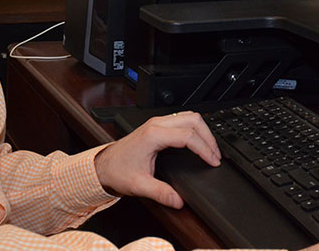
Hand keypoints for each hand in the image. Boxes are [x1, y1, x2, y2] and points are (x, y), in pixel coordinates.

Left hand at [94, 111, 220, 208]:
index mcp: (153, 135)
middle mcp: (156, 124)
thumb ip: (160, 193)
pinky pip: (182, 119)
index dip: (205, 149)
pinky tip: (198, 142)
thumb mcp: (139, 185)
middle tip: (216, 155)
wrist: (102, 165)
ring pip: (189, 116)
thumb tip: (178, 201)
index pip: (188, 136)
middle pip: (193, 120)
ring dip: (203, 131)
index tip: (213, 161)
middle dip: (209, 137)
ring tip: (211, 149)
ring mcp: (157, 123)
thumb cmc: (117, 171)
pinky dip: (195, 129)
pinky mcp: (157, 125)